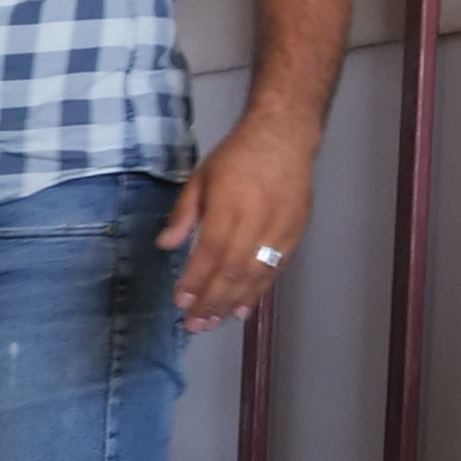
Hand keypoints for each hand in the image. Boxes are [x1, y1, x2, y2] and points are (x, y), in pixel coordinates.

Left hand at [154, 118, 316, 333]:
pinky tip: (243, 309)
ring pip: (256, 275)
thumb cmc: (239, 156)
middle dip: (212, 301)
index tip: (180, 301)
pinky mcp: (296, 233)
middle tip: (195, 324)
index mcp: (231, 204)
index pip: (210, 251)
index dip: (195, 280)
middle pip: (233, 270)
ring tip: (213, 322)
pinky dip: (259, 292)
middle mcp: (258, 220)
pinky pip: (276, 270)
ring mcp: (280, 228)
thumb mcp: (201, 177)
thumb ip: (183, 214)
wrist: (285, 136)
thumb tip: (165, 245)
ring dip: (233, 302)